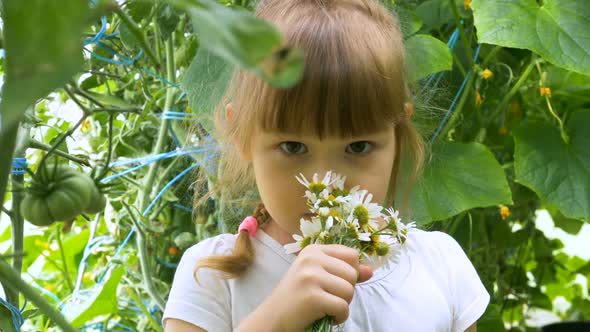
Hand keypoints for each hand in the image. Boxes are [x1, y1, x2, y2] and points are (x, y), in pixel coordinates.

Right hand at [255, 244, 372, 331]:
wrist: (272, 318)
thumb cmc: (297, 297)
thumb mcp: (319, 277)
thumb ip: (344, 272)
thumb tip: (371, 270)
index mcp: (313, 250)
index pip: (352, 255)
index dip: (350, 273)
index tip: (335, 283)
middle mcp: (311, 259)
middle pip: (353, 273)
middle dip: (346, 291)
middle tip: (327, 298)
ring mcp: (311, 277)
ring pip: (349, 290)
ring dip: (343, 305)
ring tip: (325, 307)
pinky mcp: (312, 297)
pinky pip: (343, 307)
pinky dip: (339, 317)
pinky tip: (326, 316)